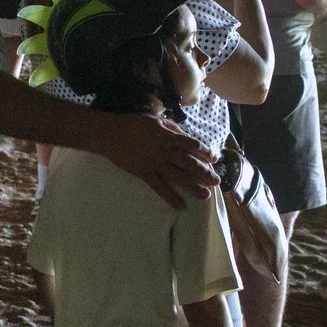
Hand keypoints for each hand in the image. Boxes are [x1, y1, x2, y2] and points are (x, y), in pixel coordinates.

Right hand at [91, 111, 217, 207]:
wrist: (109, 134)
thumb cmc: (132, 124)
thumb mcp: (155, 120)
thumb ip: (171, 128)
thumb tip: (186, 136)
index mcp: (168, 136)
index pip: (192, 144)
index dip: (205, 152)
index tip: (215, 159)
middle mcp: (164, 150)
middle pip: (189, 163)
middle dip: (205, 172)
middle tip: (217, 181)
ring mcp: (154, 163)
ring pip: (178, 176)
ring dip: (193, 187)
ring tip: (205, 196)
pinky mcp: (144, 173)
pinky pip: (160, 187)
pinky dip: (171, 197)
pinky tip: (181, 206)